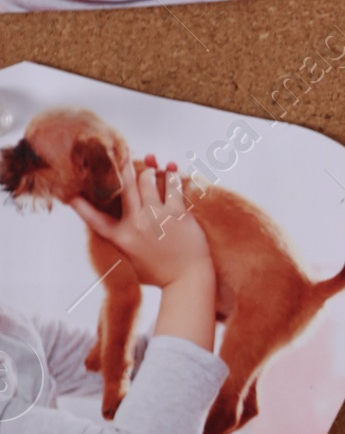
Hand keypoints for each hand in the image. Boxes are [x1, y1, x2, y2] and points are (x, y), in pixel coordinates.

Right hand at [69, 155, 211, 289]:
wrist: (187, 280)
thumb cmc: (159, 272)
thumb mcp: (131, 259)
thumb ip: (123, 240)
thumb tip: (116, 223)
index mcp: (121, 238)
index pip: (93, 218)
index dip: (80, 205)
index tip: (69, 193)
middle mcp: (136, 225)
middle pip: (124, 187)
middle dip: (122, 167)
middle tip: (121, 154)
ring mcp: (157, 218)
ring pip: (147, 181)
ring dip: (148, 171)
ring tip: (151, 166)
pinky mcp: (177, 214)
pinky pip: (172, 185)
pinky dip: (170, 173)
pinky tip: (169, 166)